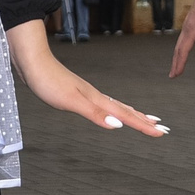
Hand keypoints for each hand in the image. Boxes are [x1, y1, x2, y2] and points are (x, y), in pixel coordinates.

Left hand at [9, 20, 165, 134]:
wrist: (32, 61)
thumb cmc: (48, 82)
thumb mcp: (71, 102)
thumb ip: (94, 113)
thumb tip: (117, 126)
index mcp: (96, 99)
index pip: (125, 115)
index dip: (143, 125)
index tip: (161, 133)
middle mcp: (95, 95)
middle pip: (125, 109)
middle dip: (144, 120)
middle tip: (162, 128)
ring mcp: (86, 93)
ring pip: (116, 105)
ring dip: (131, 114)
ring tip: (144, 118)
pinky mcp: (76, 92)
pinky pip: (104, 103)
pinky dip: (114, 108)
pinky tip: (109, 109)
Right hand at [170, 0, 194, 75]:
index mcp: (192, 28)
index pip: (183, 50)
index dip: (179, 63)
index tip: (175, 74)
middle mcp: (188, 26)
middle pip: (178, 48)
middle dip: (175, 62)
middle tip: (172, 75)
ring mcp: (190, 23)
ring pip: (181, 42)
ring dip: (178, 55)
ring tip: (177, 64)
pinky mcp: (193, 20)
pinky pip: (185, 37)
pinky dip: (182, 46)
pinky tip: (185, 47)